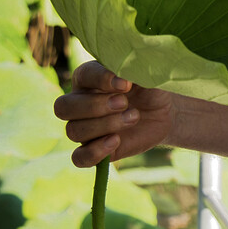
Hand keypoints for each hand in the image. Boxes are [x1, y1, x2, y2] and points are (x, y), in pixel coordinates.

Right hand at [53, 60, 175, 167]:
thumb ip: (133, 70)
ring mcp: (84, 128)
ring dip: (104, 125)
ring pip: (73, 131)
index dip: (101, 79)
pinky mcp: (94, 149)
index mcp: (88, 78)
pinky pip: (79, 158)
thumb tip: (122, 77)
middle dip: (94, 106)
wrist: (164, 111)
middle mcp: (79, 103)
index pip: (82, 75)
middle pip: (63, 107)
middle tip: (124, 102)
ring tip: (133, 116)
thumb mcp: (146, 74)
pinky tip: (116, 141)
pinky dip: (94, 152)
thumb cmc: (150, 87)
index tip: (126, 84)